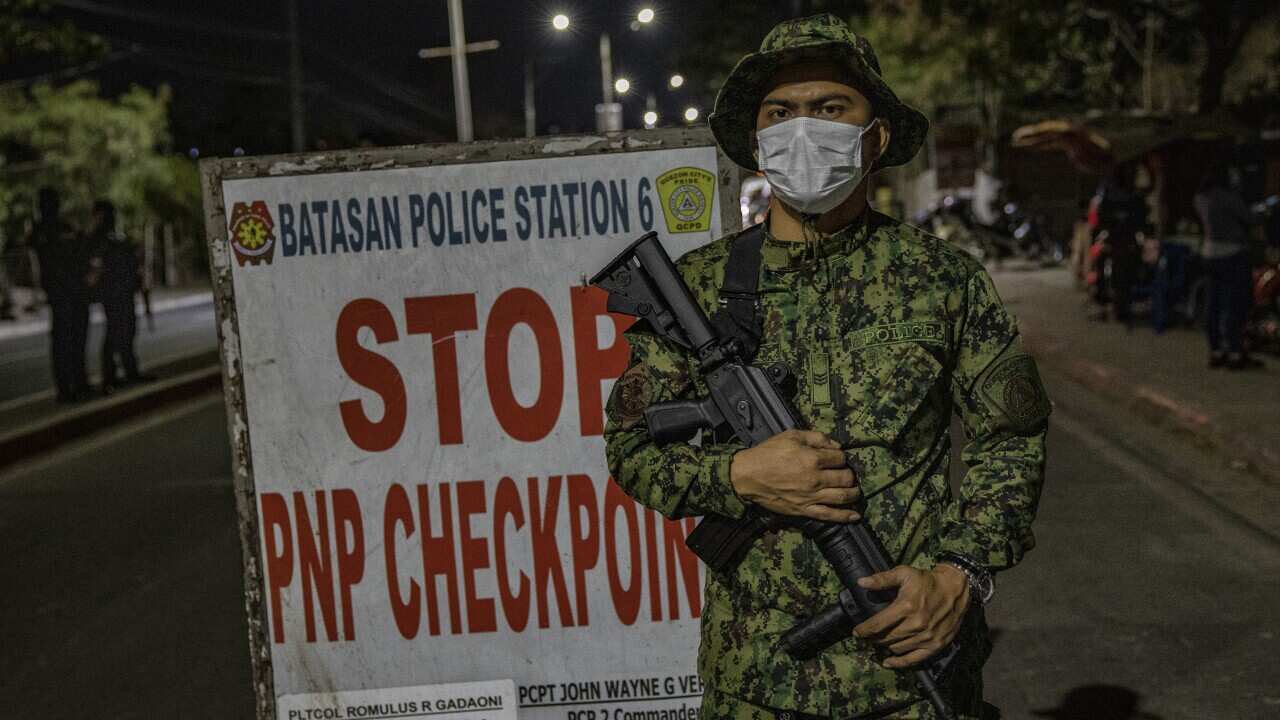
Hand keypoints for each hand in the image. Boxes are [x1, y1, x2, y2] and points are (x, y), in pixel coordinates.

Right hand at [729, 430, 859, 521]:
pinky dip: (845, 516)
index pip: (840, 458)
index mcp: (812, 458)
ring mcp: (811, 496)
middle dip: (850, 474)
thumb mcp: (791, 435)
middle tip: (846, 474)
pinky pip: (829, 515)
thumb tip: (835, 444)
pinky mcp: (804, 509)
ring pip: (843, 497)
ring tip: (854, 491)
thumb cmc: (767, 454)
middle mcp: (815, 478)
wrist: (747, 475)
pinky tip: (855, 515)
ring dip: (853, 493)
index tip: (836, 458)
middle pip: (846, 478)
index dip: (841, 457)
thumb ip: (816, 437)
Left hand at [852, 564, 969, 668]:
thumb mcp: (904, 573)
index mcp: (907, 606)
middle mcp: (917, 624)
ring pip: (897, 648)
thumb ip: (881, 579)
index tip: (856, 632)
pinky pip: (914, 660)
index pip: (877, 624)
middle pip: (886, 638)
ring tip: (880, 641)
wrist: (955, 589)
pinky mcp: (936, 645)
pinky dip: (899, 663)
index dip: (863, 630)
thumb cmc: (928, 581)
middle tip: (868, 636)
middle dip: (873, 638)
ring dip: (885, 646)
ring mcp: (927, 637)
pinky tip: (888, 662)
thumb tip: (861, 582)